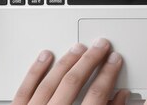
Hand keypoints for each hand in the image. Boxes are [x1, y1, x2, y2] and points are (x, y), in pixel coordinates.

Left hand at [12, 38, 146, 104]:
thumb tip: (121, 98)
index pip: (97, 98)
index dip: (109, 76)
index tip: (117, 61)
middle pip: (74, 83)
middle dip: (91, 61)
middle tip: (102, 46)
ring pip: (50, 83)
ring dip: (66, 62)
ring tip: (79, 48)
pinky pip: (25, 90)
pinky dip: (35, 72)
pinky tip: (45, 57)